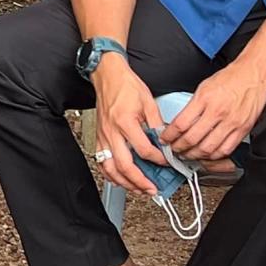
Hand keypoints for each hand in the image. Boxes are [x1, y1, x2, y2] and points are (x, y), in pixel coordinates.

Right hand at [92, 56, 165, 195]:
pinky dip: (110, 174)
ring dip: (124, 182)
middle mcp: (112, 132)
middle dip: (140, 181)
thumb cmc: (125, 85)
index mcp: (125, 122)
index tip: (167, 163)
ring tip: (137, 189)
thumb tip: (165, 142)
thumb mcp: (148, 101)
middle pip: (124, 165)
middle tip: (152, 189)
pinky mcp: (98, 137)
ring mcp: (103, 136)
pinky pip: (101, 161)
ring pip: (109, 168)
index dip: (158, 160)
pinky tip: (119, 179)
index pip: (144, 150)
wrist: (107, 75)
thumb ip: (157, 124)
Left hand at [160, 61, 265, 161]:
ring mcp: (231, 122)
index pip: (181, 124)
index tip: (165, 138)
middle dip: (179, 148)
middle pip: (192, 139)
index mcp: (204, 99)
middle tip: (173, 150)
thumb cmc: (229, 79)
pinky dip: (213, 156)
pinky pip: (225, 149)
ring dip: (194, 155)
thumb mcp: (203, 87)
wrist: (253, 75)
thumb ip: (192, 106)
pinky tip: (206, 154)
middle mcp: (217, 112)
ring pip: (208, 148)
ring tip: (188, 154)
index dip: (169, 135)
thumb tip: (179, 124)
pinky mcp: (243, 129)